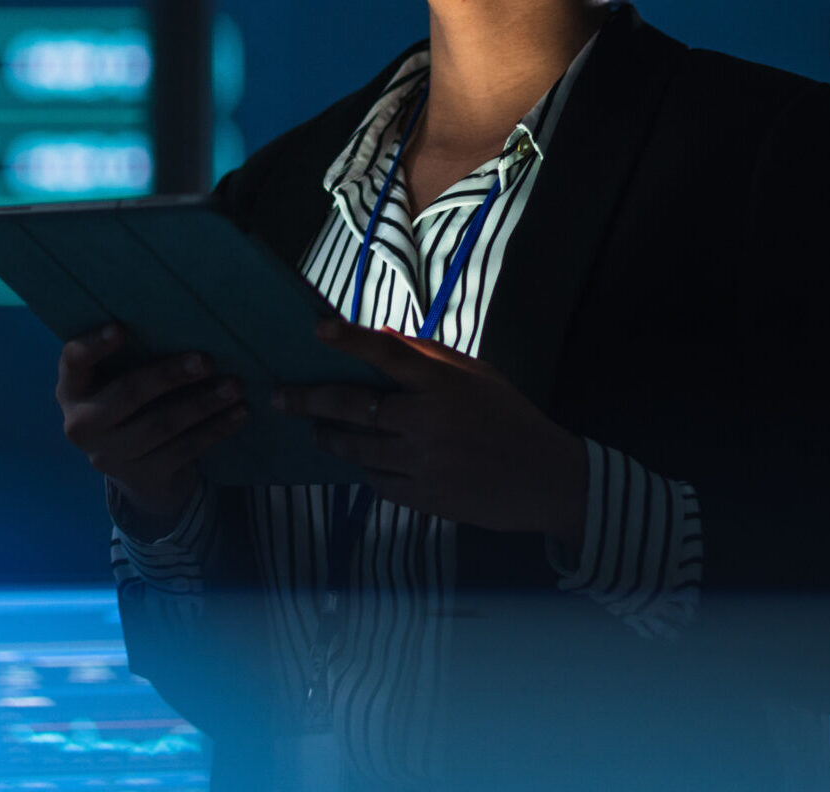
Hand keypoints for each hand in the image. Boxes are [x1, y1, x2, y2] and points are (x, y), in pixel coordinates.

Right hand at [56, 322, 250, 537]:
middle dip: (169, 375)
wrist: (136, 464)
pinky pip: (183, 451)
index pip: (73, 361)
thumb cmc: (131, 399)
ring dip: (203, 404)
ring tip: (234, 386)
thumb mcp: (118, 375)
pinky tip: (238, 413)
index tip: (120, 328)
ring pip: (161, 425)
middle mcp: (81, 424)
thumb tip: (181, 315)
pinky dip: (215, 430)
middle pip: (127, 395)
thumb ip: (133, 352)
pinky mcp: (140, 478)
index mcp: (71, 389)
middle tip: (207, 360)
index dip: (93, 346)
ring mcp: (108, 456)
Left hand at [273, 319, 586, 543]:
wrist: (549, 480)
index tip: (316, 329)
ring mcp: (424, 463)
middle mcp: (428, 421)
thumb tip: (379, 334)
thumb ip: (429, 355)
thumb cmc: (510, 418)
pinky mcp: (425, 498)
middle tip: (280, 397)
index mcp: (444, 384)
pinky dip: (365, 471)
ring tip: (317, 432)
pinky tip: (362, 463)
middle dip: (309, 400)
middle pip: (353, 405)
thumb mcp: (478, 375)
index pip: (387, 353)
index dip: (349, 339)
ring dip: (330, 439)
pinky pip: (377, 483)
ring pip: (357, 449)